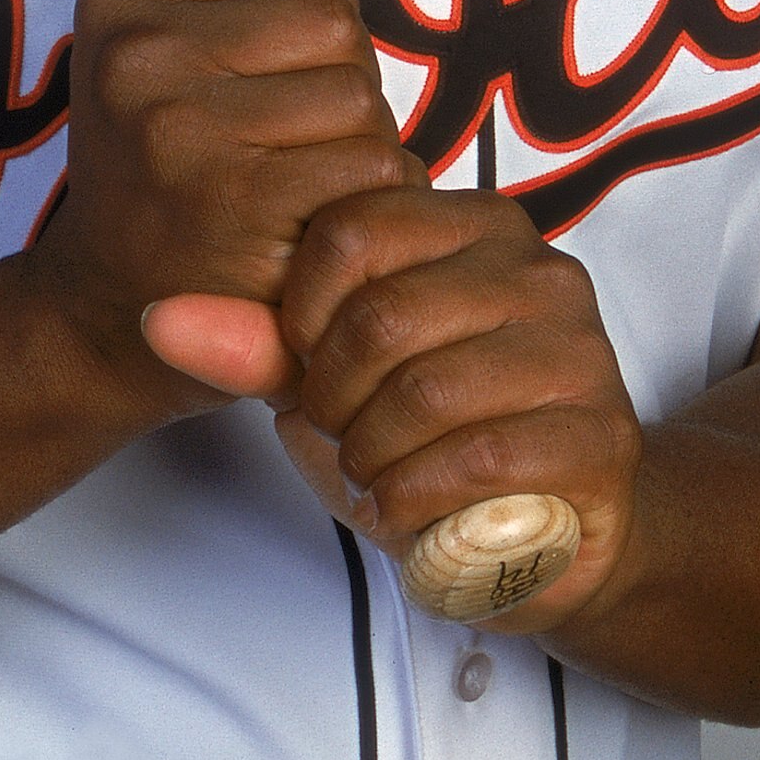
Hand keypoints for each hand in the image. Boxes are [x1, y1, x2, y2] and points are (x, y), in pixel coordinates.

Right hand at [24, 0, 422, 418]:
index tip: (258, 83)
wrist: (108, 321)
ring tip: (291, 193)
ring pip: (359, 96)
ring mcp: (178, 124)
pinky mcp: (232, 200)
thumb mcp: (202, 55)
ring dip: (358, 151)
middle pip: (334, 24)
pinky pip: (369, 165)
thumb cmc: (171, 180)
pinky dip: (365, 205)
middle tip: (277, 152)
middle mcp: (137, 50)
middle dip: (339, 89)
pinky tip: (310, 232)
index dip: (313, 21)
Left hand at [262, 187, 641, 626]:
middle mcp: (538, 269)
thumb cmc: (430, 439)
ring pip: (426, 391)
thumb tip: (159, 318)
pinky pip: (477, 461)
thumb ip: (254, 345)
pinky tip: (407, 509)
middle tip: (339, 434)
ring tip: (374, 472)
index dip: (300, 311)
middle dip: (332, 397)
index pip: (353, 226)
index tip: (304, 366)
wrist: (548, 534)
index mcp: (472, 225)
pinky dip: (415, 498)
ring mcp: (580, 349)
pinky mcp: (600, 435)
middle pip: (382, 315)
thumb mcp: (330, 382)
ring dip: (371, 455)